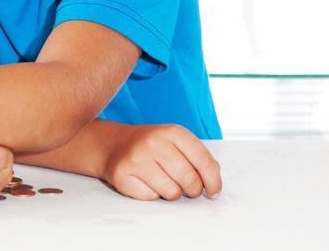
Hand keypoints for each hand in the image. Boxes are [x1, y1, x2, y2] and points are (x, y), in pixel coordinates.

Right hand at [102, 124, 221, 200]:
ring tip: (165, 182)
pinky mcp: (122, 175)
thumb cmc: (152, 146)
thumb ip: (198, 158)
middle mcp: (153, 143)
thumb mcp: (176, 142)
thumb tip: (214, 184)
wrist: (114, 144)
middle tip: (189, 189)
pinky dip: (153, 195)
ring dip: (173, 194)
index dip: (213, 181)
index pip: (204, 161)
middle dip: (194, 190)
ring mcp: (136, 158)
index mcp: (172, 132)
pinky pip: (150, 197)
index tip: (214, 191)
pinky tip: (147, 182)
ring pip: (171, 192)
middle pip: (189, 180)